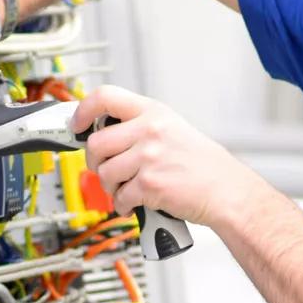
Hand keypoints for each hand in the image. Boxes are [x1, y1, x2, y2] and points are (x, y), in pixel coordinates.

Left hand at [72, 85, 273, 228]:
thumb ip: (139, 126)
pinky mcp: (149, 184)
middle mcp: (149, 130)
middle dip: (95, 162)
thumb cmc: (202, 164)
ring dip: (110, 187)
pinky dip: (123, 205)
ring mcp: (149, 157)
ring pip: (103, 173)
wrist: (226, 190)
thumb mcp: (172, 129)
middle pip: (96, 143)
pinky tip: (135, 203)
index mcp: (153, 112)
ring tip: (126, 189)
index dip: (82, 110)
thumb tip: (102, 133)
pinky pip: (119, 197)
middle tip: (105, 168)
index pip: (104, 97)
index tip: (76, 124)